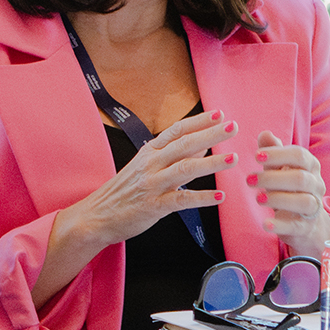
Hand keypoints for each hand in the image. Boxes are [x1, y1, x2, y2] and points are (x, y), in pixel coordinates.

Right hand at [36, 111, 236, 307]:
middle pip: (184, 145)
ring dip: (211, 163)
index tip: (220, 114)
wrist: (96, 216)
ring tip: (233, 158)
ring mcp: (151, 185)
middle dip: (211, 134)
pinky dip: (201, 198)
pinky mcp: (153, 206)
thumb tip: (204, 143)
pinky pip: (181, 200)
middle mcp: (150, 164)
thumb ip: (174, 155)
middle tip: (234, 127)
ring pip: (185, 169)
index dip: (199, 121)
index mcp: (149, 152)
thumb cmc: (124, 192)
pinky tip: (219, 197)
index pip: (177, 131)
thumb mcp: (146, 167)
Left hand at [248, 131, 329, 254]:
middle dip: (273, 178)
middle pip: (300, 179)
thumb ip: (273, 152)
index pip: (299, 155)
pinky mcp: (304, 227)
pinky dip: (279, 225)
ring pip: (303, 201)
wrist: (304, 221)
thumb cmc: (288, 188)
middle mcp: (316, 185)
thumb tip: (265, 134)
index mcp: (311, 166)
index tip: (256, 156)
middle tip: (249, 179)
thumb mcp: (280, 168)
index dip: (278, 154)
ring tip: (257, 197)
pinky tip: (264, 223)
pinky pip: (295, 226)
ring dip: (278, 198)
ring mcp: (313, 208)